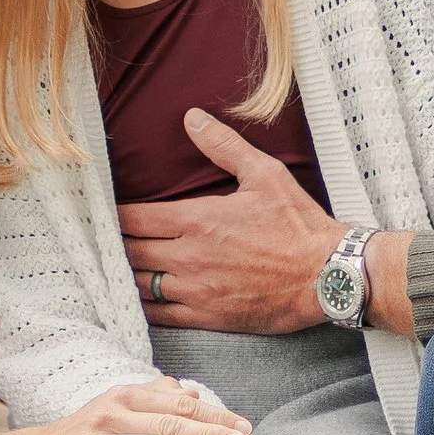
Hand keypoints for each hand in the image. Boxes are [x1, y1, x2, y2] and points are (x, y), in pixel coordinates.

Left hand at [118, 112, 340, 332]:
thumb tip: (192, 117)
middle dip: (115, 245)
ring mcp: (197, 290)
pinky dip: (143, 307)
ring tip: (116, 268)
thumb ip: (223, 145)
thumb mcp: (265, 174)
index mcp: (197, 219)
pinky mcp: (209, 317)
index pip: (134, 218)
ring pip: (140, 285)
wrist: (328, 276)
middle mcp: (189, 256)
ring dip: (126, 275)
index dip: (114, 216)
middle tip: (105, 241)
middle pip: (130, 252)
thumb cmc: (298, 225)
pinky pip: (161, 316)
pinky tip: (137, 300)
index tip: (105, 213)